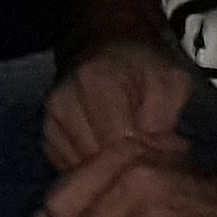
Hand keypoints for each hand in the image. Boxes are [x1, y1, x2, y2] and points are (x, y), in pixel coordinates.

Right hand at [45, 36, 197, 167]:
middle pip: (96, 161)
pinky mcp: (48, 136)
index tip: (162, 156)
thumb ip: (163, 120)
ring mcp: (51, 121)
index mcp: (97, 84)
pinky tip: (111, 159)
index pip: (117, 143)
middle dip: (125, 169)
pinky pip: (72, 168)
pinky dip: (94, 171)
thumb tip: (153, 159)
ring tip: (130, 160)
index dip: (143, 157)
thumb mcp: (168, 82)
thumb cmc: (142, 63)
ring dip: (108, 173)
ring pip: (82, 170)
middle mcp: (64, 103)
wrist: (103, 42)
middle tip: (149, 161)